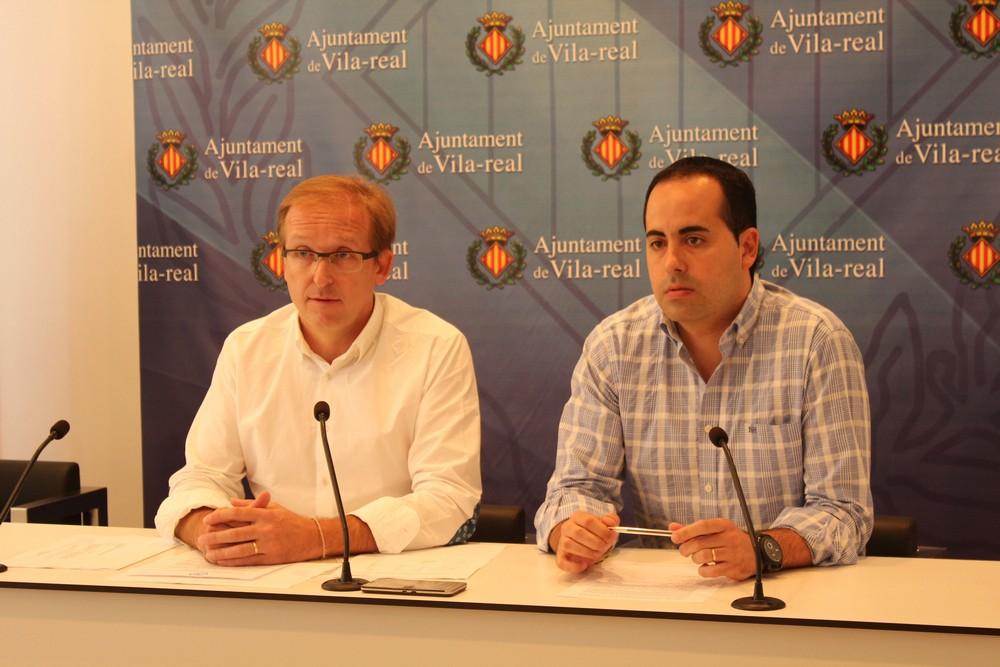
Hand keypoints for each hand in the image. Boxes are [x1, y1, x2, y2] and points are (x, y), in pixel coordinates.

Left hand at [197, 491, 320, 565]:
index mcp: (265, 514)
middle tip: (202, 538)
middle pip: (235, 533)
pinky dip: (234, 561)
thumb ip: (252, 505)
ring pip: (240, 549)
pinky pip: (248, 560)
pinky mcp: (271, 557)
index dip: (220, 516)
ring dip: (221, 551)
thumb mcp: (274, 508)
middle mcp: (266, 529)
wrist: (313, 536)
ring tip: (208, 552)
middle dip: (216, 536)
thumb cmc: (292, 521)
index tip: (208, 519)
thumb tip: (232, 503)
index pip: (238, 514)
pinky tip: (223, 561)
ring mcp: (268, 544)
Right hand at [549, 511, 619, 573]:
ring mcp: (562, 542)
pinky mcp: (560, 556)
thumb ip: (611, 520)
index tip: (610, 538)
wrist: (580, 541)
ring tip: (597, 554)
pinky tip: (585, 564)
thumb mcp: (604, 523)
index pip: (588, 521)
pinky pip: (562, 562)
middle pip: (578, 533)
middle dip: (596, 543)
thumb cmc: (593, 532)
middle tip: (605, 547)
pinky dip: (574, 566)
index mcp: (578, 517)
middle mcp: (567, 527)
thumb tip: (611, 523)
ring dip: (587, 552)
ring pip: (569, 545)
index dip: (601, 531)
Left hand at [670, 518, 755, 580]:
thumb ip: (694, 529)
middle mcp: (729, 538)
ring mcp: (732, 554)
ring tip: (697, 558)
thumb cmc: (732, 540)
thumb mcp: (716, 530)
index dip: (686, 531)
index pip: (702, 526)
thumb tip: (673, 528)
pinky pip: (710, 571)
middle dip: (686, 548)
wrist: (757, 552)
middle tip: (684, 551)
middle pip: (699, 543)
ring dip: (695, 559)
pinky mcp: (733, 568)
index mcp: (724, 525)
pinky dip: (703, 570)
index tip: (675, 536)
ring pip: (703, 556)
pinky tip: (705, 567)